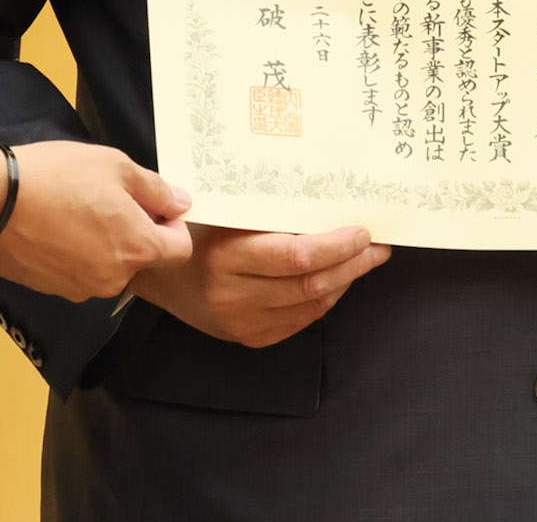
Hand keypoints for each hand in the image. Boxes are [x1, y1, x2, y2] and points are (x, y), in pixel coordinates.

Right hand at [0, 140, 194, 302]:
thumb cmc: (56, 178)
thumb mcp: (115, 166)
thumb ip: (155, 189)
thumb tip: (180, 203)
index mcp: (137, 248)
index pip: (179, 251)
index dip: (174, 227)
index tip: (154, 206)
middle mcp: (114, 278)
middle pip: (143, 259)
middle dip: (135, 232)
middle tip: (109, 200)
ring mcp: (82, 288)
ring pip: (110, 266)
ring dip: (105, 243)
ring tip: (77, 210)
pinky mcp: (53, 289)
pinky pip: (80, 272)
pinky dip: (77, 254)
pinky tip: (57, 226)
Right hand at [129, 223, 392, 347]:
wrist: (158, 274)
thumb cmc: (195, 230)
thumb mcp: (225, 212)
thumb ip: (266, 211)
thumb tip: (329, 199)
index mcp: (227, 257)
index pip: (297, 256)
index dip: (337, 246)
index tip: (363, 231)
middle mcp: (234, 295)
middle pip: (311, 283)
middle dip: (353, 265)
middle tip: (378, 248)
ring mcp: (242, 322)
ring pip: (311, 305)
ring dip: (345, 282)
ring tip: (364, 261)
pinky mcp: (249, 338)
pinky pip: (301, 321)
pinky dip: (325, 300)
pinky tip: (337, 281)